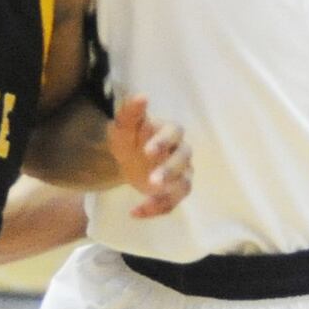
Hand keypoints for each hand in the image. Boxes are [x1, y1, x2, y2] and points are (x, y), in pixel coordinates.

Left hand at [106, 95, 190, 218]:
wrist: (128, 158)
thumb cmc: (130, 138)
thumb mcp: (124, 127)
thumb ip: (130, 112)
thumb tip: (141, 96)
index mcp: (170, 131)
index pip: (174, 132)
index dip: (163, 142)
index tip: (147, 151)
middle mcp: (180, 151)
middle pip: (183, 159)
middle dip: (169, 171)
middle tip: (152, 181)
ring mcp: (182, 172)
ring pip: (184, 184)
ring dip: (167, 195)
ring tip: (143, 204)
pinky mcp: (176, 191)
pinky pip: (173, 203)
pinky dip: (156, 209)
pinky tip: (134, 212)